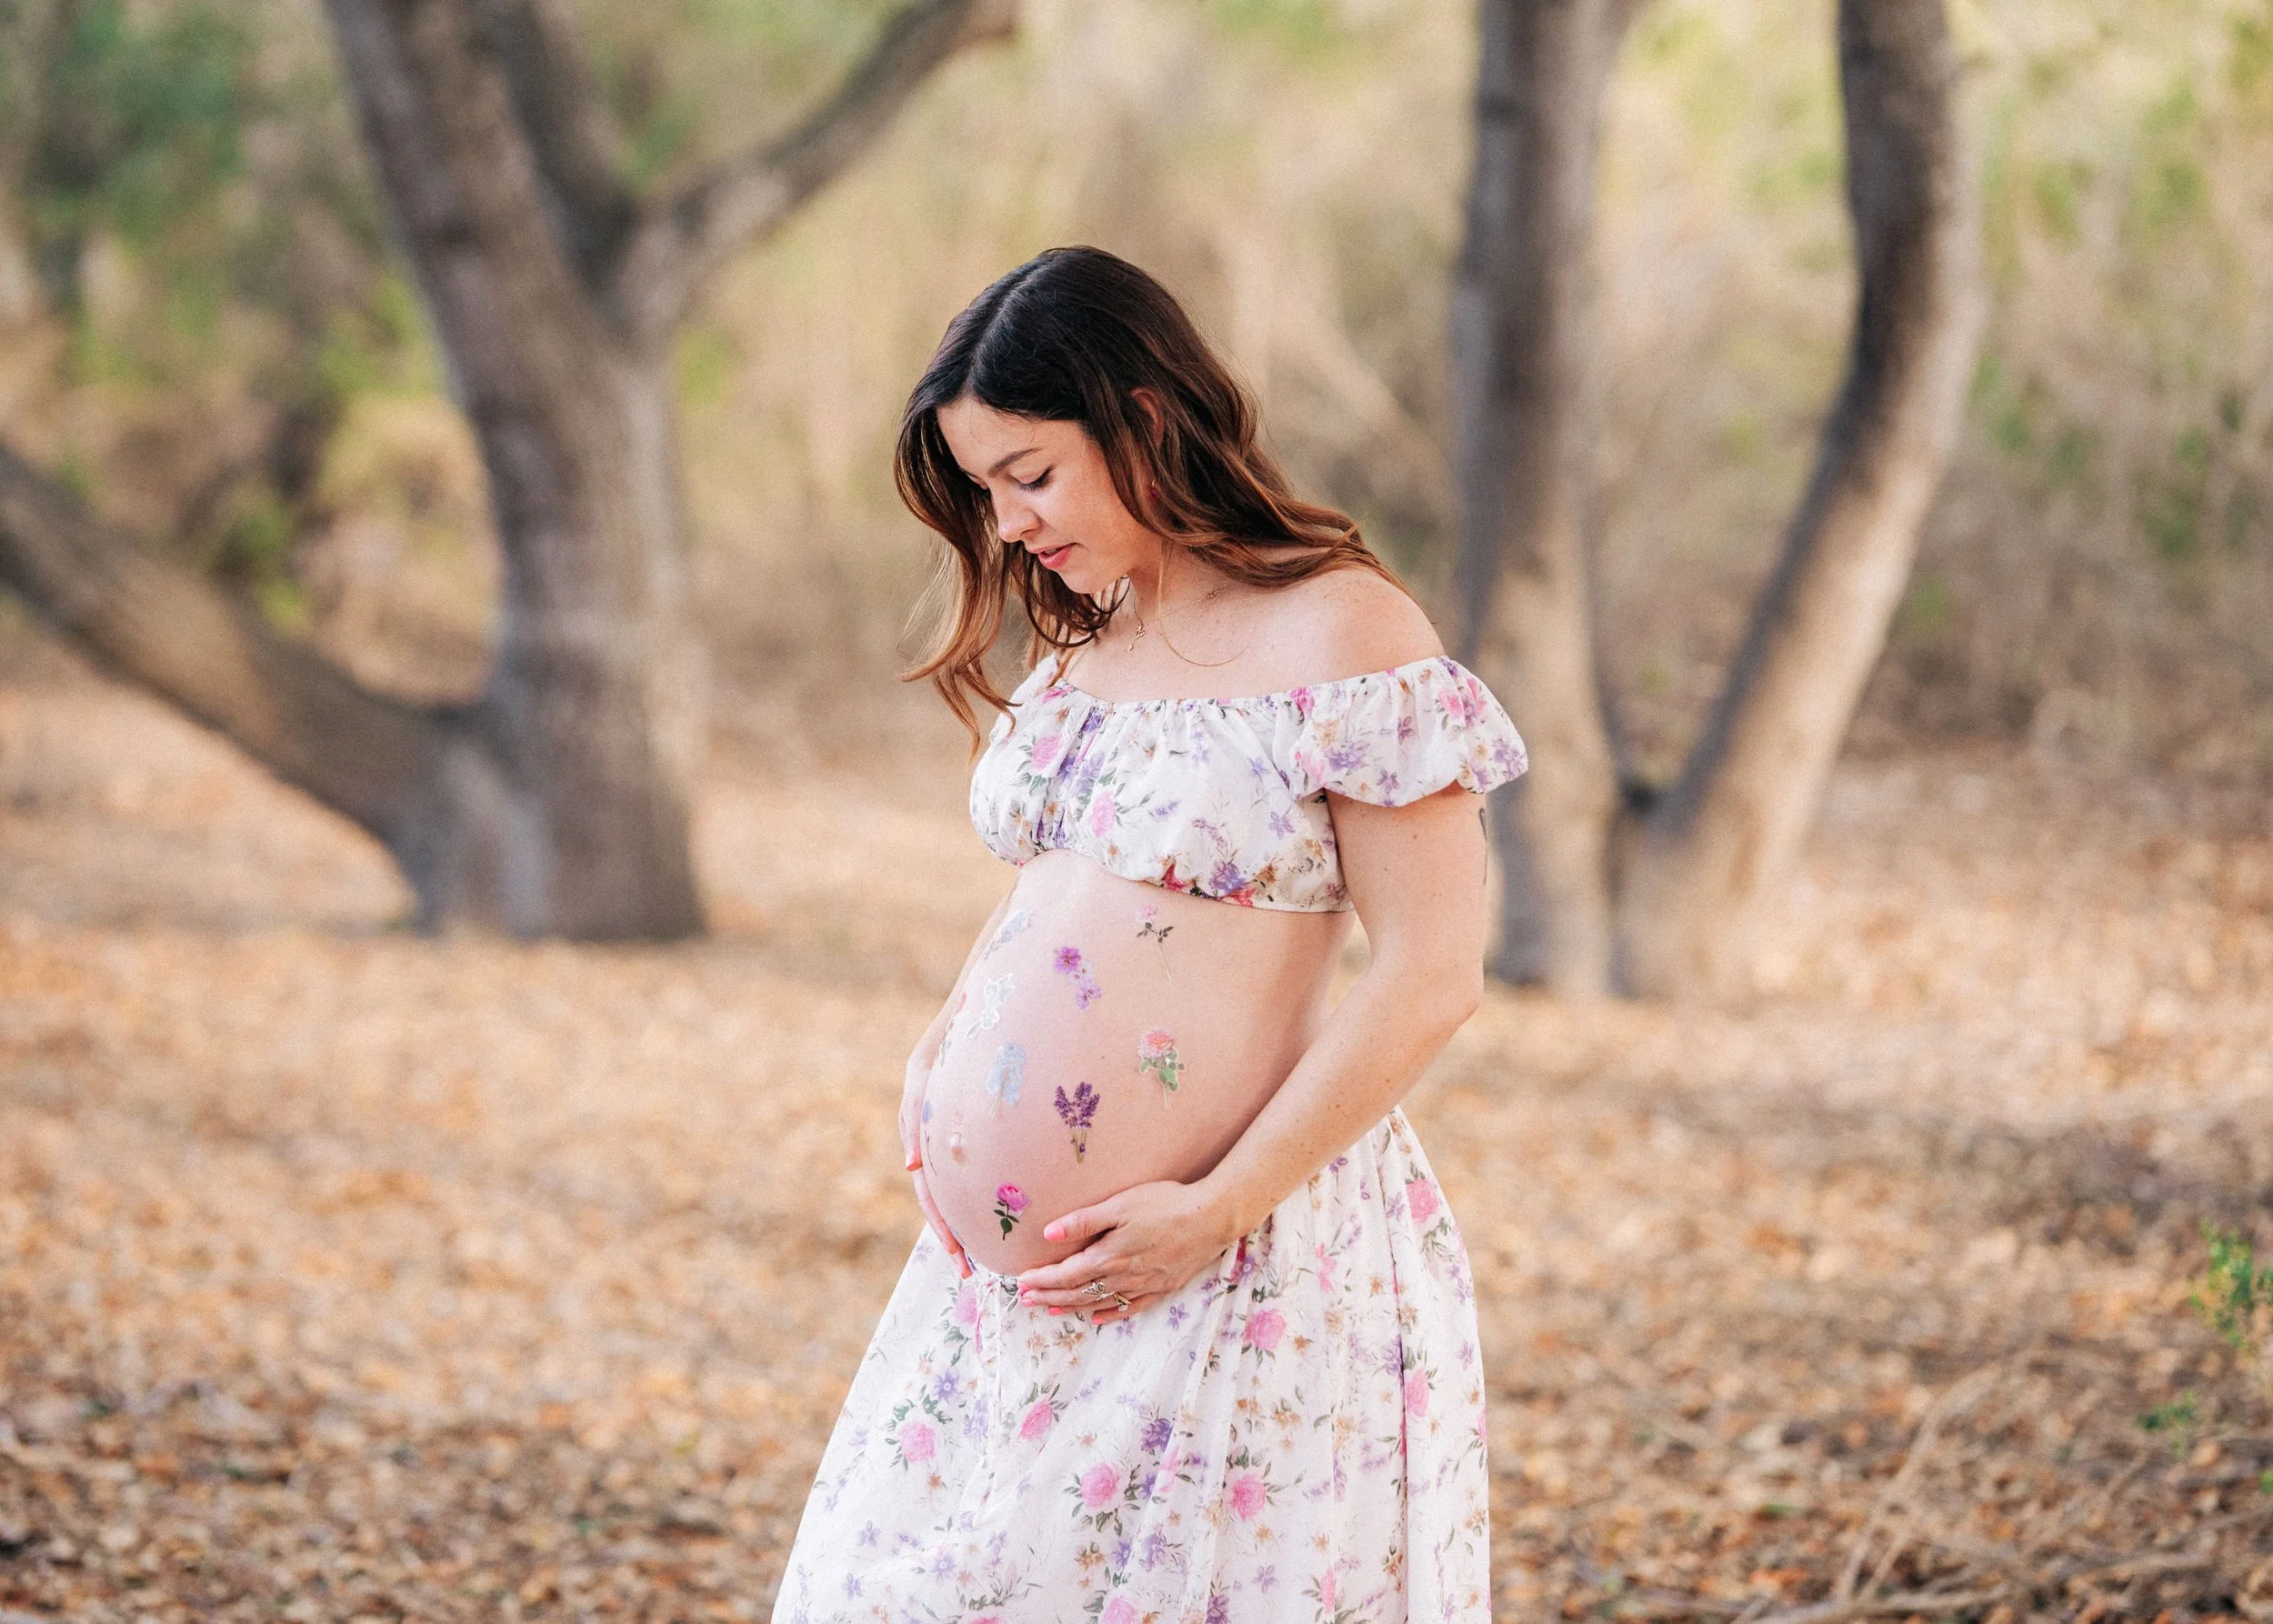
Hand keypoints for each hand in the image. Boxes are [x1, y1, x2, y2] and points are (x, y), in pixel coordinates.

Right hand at [900, 1035, 968, 1277]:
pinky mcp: (968, 1136)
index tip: (958, 1256)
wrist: (960, 1026)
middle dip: (954, 1240)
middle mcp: (934, 1153)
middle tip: (969, 1272)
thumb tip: (910, 1167)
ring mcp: (948, 1148)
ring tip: (980, 1255)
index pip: (932, 1200)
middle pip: (943, 1206)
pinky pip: (972, 1174)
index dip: (944, 1229)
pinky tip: (994, 1214)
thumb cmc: (938, 1053)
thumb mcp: (920, 1082)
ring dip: (965, 1225)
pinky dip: (978, 1198)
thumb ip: (913, 1121)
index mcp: (921, 1146)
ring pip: (956, 1196)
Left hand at [1014, 1180, 1236, 1323]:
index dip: (1042, 1279)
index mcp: (1110, 1256)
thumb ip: (1084, 1221)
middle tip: (1025, 1299)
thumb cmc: (1166, 1204)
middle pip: (1079, 1292)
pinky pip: (1130, 1308)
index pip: (1067, 1274)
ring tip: (1050, 1309)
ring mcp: (1144, 1285)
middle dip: (1049, 1296)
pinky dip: (1110, 1314)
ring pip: (1100, 1303)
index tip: (1021, 1282)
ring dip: (1072, 1307)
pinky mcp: (1162, 1288)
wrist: (1212, 1218)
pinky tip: (1097, 1318)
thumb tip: (1048, 1234)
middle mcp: (1124, 1277)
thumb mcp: (1121, 1205)